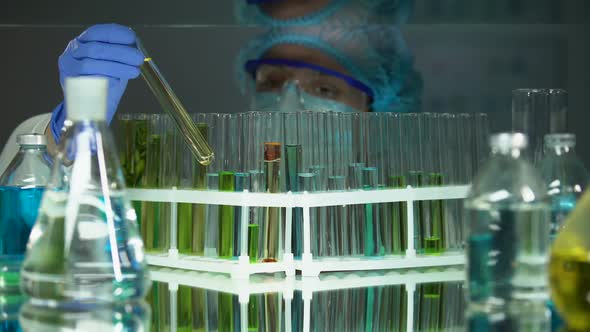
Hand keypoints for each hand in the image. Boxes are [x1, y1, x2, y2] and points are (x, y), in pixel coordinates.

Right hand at [50, 23, 143, 142]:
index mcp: (84, 41)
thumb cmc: (105, 83)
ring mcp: (68, 68)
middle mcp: (72, 52)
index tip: (133, 39)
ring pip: (91, 63)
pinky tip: (117, 81)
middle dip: (121, 52)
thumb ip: (121, 54)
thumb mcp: (115, 64)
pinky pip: (86, 80)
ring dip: (117, 66)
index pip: (97, 32)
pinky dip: (103, 80)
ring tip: (134, 71)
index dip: (116, 34)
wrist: (91, 109)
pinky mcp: (68, 85)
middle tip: (138, 58)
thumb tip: (137, 49)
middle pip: (96, 49)